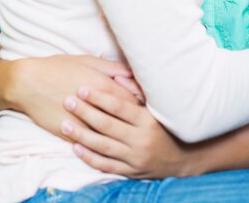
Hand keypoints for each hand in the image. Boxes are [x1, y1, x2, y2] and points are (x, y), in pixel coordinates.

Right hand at [9, 55, 143, 138]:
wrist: (27, 83)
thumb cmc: (58, 67)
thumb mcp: (86, 60)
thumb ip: (112, 68)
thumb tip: (132, 74)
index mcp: (102, 85)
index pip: (131, 100)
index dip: (140, 103)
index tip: (144, 104)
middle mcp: (95, 106)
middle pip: (123, 118)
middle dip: (133, 120)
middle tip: (139, 120)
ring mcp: (82, 122)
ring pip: (108, 134)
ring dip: (118, 133)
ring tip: (124, 132)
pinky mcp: (69, 134)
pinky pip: (90, 143)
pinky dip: (99, 143)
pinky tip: (105, 141)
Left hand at [61, 86, 188, 177]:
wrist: (182, 157)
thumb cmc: (165, 126)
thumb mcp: (156, 106)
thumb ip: (136, 91)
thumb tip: (118, 77)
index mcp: (147, 119)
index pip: (119, 106)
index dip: (99, 97)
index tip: (82, 87)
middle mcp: (141, 139)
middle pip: (107, 125)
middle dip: (85, 112)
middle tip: (68, 101)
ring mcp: (135, 157)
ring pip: (103, 146)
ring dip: (82, 135)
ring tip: (65, 123)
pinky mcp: (130, 171)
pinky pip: (106, 165)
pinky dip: (90, 157)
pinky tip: (76, 147)